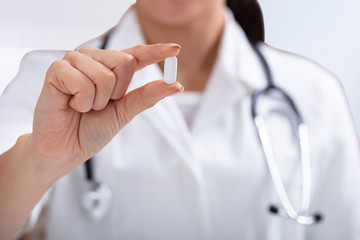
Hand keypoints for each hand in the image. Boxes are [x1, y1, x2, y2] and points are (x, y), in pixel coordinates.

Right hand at [28, 43, 181, 179]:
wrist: (65, 149)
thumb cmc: (91, 130)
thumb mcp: (125, 112)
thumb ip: (147, 96)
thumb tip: (176, 84)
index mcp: (110, 68)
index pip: (136, 55)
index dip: (156, 51)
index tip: (176, 49)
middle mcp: (93, 59)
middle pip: (125, 62)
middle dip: (116, 93)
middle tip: (99, 105)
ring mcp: (74, 62)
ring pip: (105, 75)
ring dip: (97, 101)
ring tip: (83, 107)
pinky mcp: (57, 70)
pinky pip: (83, 83)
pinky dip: (82, 102)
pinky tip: (71, 105)